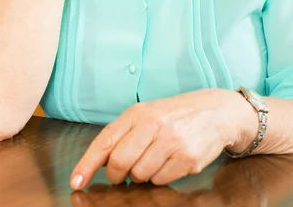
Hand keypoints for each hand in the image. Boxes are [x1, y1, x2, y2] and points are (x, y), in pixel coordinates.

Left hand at [70, 89, 247, 189]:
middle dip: (117, 174)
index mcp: (139, 112)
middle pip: (119, 162)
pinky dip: (161, 176)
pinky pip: (161, 180)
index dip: (87, 164)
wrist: (217, 111)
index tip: (76, 181)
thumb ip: (125, 133)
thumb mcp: (149, 114)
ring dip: (142, 174)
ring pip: (140, 175)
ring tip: (155, 158)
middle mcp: (154, 124)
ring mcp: (171, 141)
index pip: (105, 140)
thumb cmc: (177, 114)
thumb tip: (99, 162)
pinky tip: (170, 161)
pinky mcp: (187, 158)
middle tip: (123, 173)